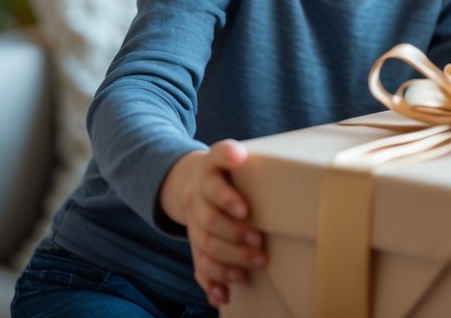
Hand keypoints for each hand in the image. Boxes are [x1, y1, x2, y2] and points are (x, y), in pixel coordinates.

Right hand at [159, 140, 265, 307]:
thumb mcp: (222, 155)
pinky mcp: (196, 246)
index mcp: (206, 178)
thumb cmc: (221, 169)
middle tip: (259, 243)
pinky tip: (221, 296)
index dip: (227, 199)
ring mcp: (195, 226)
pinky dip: (209, 283)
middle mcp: (197, 203)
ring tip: (246, 273)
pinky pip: (198, 267)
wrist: (190, 181)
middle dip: (234, 235)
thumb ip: (229, 154)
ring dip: (226, 262)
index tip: (245, 209)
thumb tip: (239, 155)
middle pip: (210, 223)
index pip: (214, 187)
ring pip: (206, 247)